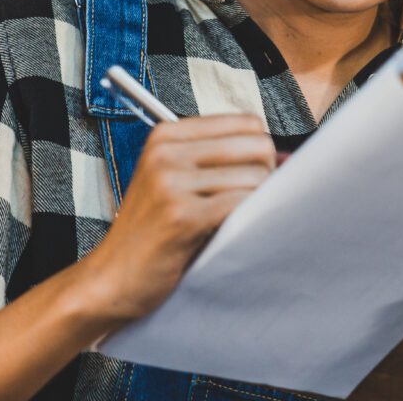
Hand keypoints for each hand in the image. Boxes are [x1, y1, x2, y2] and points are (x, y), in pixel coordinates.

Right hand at [75, 115, 275, 322]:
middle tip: (251, 202)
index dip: (261, 151)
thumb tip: (291, 157)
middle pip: (258, 145)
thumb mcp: (180, 182)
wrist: (111, 279)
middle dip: (268, 174)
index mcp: (167, 135)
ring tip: (238, 220)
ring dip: (259, 201)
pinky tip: (234, 231)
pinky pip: (242, 204)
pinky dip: (249, 218)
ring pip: (256, 176)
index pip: (248, 123)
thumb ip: (228, 162)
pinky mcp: (181, 215)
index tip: (252, 177)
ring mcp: (171, 182)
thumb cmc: (155, 232)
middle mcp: (167, 152)